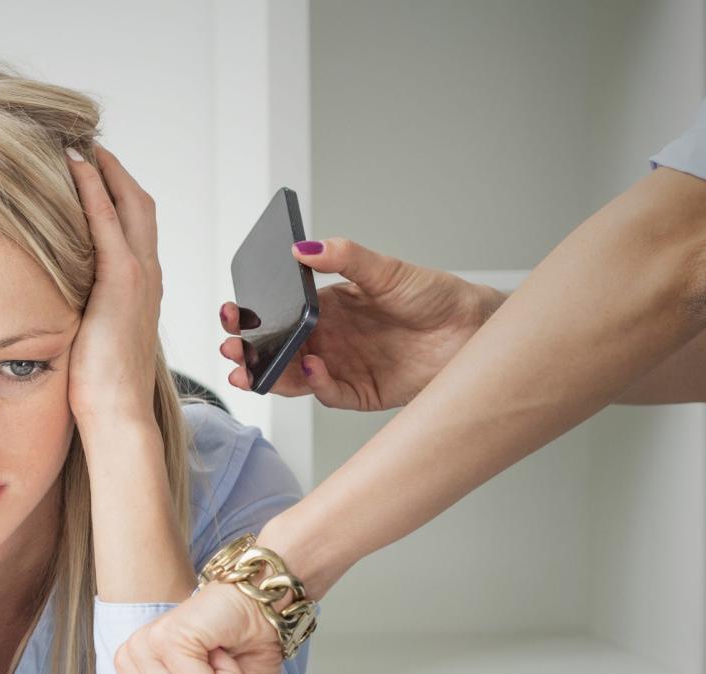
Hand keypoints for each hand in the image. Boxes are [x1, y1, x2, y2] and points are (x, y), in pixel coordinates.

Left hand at [64, 144, 162, 428]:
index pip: (135, 227)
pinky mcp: (123, 280)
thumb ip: (82, 312)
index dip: (117, 195)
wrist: (117, 412)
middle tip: (87, 146)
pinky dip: (94, 189)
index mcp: (142, 289)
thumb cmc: (99, 388)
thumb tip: (53, 303)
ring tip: (79, 146)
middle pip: (139, 205)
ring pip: (129, 204)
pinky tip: (74, 168)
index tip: (92, 172)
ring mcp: (139, 275)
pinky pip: (108, 220)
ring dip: (105, 171)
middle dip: (115, 172)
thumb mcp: (90, 337)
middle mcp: (148, 275)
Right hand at [220, 238, 504, 410]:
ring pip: (293, 378)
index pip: (277, 317)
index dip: (250, 319)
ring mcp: (342, 368)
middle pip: (276, 352)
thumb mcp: (386, 269)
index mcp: (325, 309)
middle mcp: (328, 340)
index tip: (231, 314)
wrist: (474, 329)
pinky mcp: (361, 393)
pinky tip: (313, 369)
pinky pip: (329, 394)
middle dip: (248, 353)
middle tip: (232, 350)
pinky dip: (316, 385)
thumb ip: (344, 257)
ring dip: (269, 377)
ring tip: (252, 371)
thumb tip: (303, 247)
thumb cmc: (433, 295)